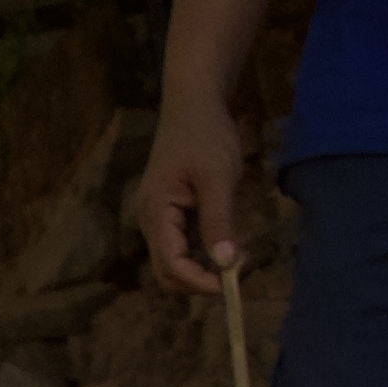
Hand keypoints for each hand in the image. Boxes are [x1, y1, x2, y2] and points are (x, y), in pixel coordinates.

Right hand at [135, 99, 251, 290]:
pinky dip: (203, 254)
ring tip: (237, 257)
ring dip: (203, 269)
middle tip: (237, 274)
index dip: (200, 282)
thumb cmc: (205, 134)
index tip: (233, 283)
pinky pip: (182, 246)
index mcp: (155, 212)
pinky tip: (227, 244)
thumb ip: (219, 221)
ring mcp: (157, 218)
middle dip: (200, 281)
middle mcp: (149, 220)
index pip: (171, 265)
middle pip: (168, 272)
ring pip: (175, 262)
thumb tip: (226, 264)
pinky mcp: (169, 214)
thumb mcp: (217, 177)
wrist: (193, 103)